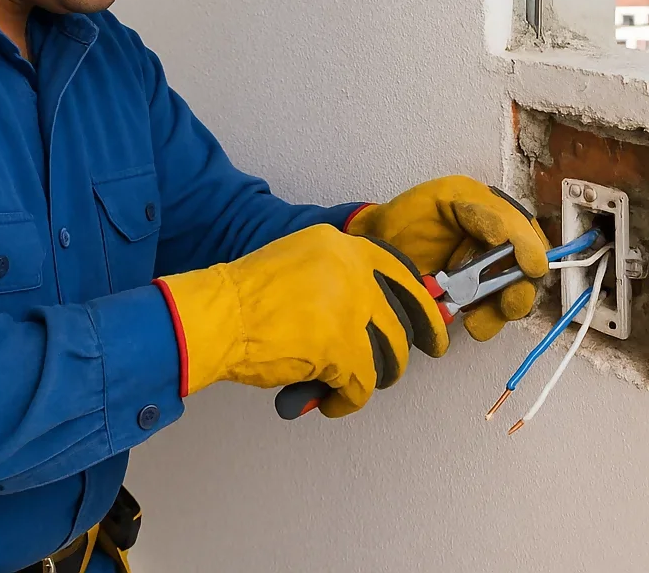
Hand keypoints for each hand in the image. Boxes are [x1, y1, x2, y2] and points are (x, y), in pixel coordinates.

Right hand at [156, 224, 448, 416]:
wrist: (216, 315)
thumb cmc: (242, 297)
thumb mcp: (296, 262)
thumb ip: (336, 276)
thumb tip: (376, 314)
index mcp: (342, 246)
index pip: (401, 271)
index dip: (421, 302)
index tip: (433, 321)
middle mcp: (354, 271)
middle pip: (405, 316)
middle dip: (410, 346)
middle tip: (408, 362)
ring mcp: (352, 309)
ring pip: (391, 355)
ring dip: (375, 378)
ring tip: (350, 387)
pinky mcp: (343, 349)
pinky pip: (362, 386)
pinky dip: (347, 402)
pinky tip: (328, 402)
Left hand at [347, 176, 548, 341]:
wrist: (374, 243)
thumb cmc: (406, 216)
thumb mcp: (440, 198)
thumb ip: (475, 210)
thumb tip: (502, 232)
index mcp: (494, 214)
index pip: (525, 233)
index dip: (530, 250)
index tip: (529, 267)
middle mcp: (497, 245)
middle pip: (526, 272)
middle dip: (519, 290)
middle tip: (507, 304)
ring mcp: (485, 274)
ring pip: (511, 298)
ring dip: (498, 313)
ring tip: (474, 322)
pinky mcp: (470, 299)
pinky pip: (488, 315)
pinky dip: (482, 323)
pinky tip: (466, 322)